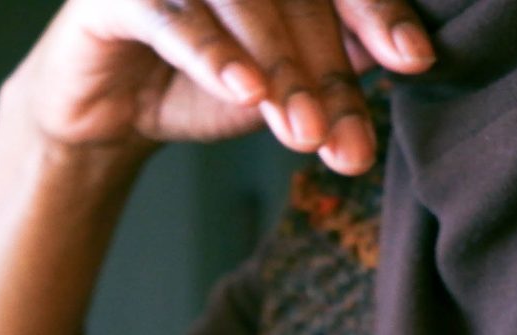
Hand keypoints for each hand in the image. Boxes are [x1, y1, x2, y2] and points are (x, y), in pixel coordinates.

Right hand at [14, 0, 435, 174]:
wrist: (102, 113)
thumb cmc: (195, 86)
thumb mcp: (275, 85)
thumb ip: (331, 64)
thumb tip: (398, 54)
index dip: (381, 15)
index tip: (414, 62)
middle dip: (327, 73)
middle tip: (344, 139)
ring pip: (246, 4)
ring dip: (280, 70)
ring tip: (301, 132)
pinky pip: (177, 19)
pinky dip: (214, 56)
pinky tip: (245, 92)